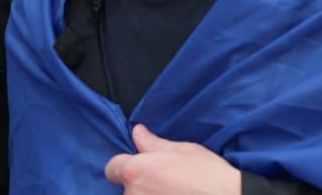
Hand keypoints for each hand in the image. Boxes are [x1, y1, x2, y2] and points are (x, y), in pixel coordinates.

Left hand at [104, 124, 240, 194]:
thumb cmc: (209, 176)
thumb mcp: (183, 151)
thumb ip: (153, 144)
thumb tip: (137, 133)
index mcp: (136, 171)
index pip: (112, 168)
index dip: (124, 167)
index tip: (139, 170)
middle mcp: (134, 194)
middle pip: (126, 189)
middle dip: (140, 186)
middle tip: (164, 185)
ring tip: (174, 193)